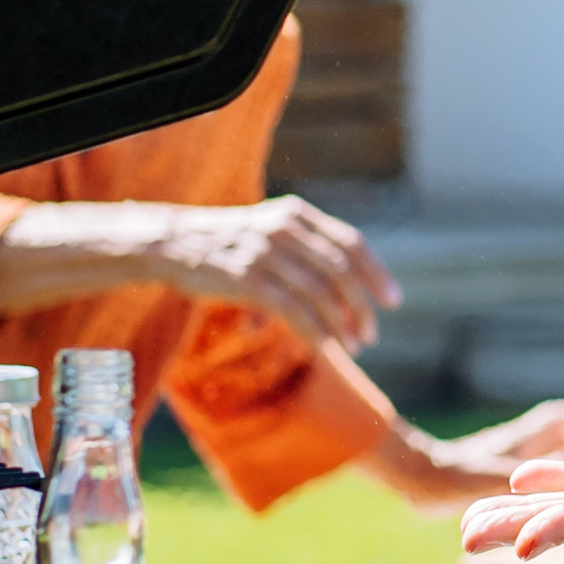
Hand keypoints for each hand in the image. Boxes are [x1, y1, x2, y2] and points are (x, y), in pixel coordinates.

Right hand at [4, 197, 398, 355]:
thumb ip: (305, 245)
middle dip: (363, 306)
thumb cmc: (224, 242)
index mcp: (296, 215)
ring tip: (353, 347)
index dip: (377, 273)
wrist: (170, 243)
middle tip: (372, 332)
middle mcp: (285, 231)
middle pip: (342, 272)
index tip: (393, 300)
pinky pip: (294, 312)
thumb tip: (344, 279)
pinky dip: (316, 333)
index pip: (351, 244)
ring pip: (320, 295)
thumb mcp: (267, 229)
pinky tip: (325, 349)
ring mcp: (266, 255)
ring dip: (341, 325)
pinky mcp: (248, 281)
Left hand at [381, 397, 563, 510]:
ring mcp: (499, 460)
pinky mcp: (488, 475)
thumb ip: (526, 473)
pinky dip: (542, 470)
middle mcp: (511, 449)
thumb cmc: (447, 479)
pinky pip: (524, 467)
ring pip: (538, 450)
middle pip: (550, 435)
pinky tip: (544, 484)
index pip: (551, 424)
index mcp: (516, 444)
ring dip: (562, 450)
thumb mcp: (489, 476)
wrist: (412, 479)